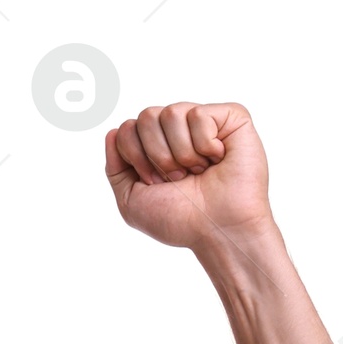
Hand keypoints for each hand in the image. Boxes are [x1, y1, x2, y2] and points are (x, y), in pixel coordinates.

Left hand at [105, 102, 270, 250]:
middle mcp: (177, 131)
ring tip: (199, 172)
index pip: (128, 129)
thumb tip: (113, 131)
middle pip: (146, 116)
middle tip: (178, 179)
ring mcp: (203, 121)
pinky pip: (199, 115)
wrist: (218, 231)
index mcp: (155, 146)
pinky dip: (204, 145)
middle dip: (157, 156)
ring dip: (181, 154)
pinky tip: (218, 159)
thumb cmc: (179, 221)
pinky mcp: (230, 116)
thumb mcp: (132, 202)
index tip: (155, 184)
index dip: (136, 158)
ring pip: (171, 113)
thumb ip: (115, 168)